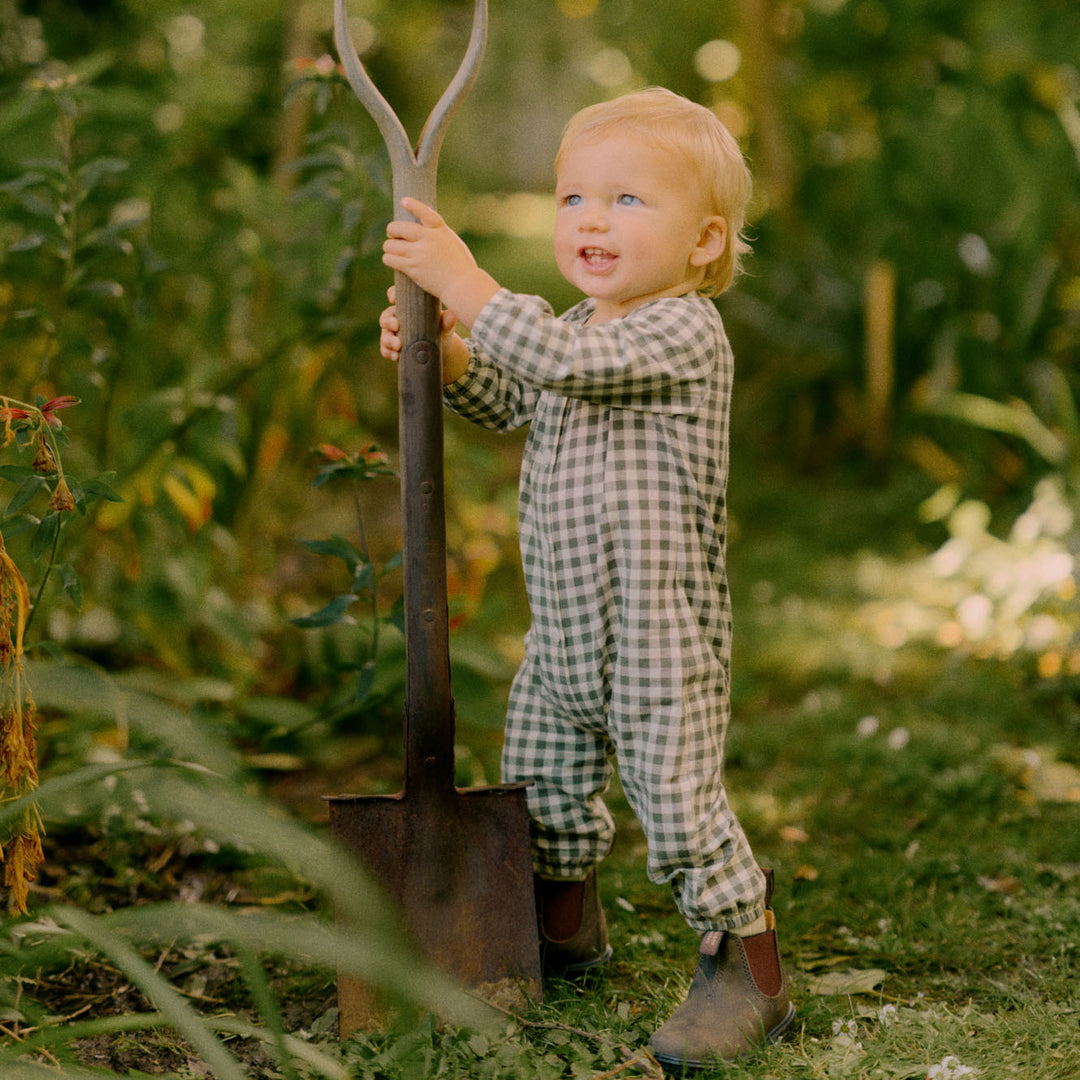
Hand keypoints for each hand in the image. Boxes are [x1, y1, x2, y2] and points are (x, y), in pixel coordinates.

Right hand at [378, 286, 469, 383]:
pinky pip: (385, 349)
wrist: (441, 350)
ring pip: (384, 334)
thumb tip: (452, 316)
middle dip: (388, 322)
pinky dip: (388, 352)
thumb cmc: (441, 329)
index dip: (392, 294)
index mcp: (407, 307)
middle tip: (396, 326)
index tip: (393, 299)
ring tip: (398, 346)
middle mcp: (396, 318)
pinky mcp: (392, 348)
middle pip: (386, 316)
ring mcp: (393, 334)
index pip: (395, 295)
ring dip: (388, 340)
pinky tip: (395, 356)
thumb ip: (447, 321)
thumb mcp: (445, 325)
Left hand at [382, 198, 499, 328]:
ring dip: (389, 247)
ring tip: (392, 250)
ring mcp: (420, 254)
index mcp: (441, 231)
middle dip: (392, 230)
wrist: (463, 285)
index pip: (425, 213)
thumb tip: (420, 235)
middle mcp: (429, 239)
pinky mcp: (413, 268)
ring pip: (391, 245)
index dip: (413, 206)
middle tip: (392, 235)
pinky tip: (391, 260)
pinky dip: (388, 258)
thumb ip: (438, 237)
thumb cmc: (461, 267)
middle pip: (400, 228)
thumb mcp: (453, 244)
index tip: (404, 201)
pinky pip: (391, 259)